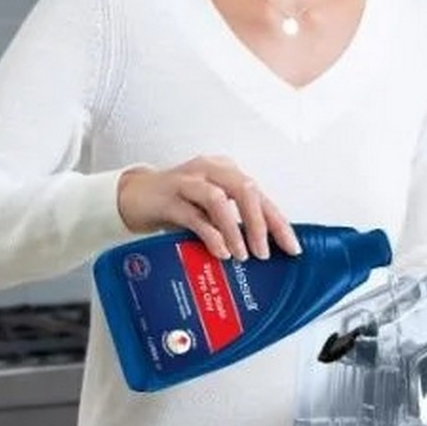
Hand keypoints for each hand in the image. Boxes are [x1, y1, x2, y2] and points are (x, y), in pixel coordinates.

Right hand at [117, 156, 299, 261]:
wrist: (133, 196)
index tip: (292, 248)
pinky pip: (193, 215)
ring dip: (235, 229)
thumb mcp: (211, 210)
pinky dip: (210, 234)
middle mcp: (210, 170)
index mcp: (227, 171)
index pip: (260, 195)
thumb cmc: (179, 203)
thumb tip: (265, 248)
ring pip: (219, 200)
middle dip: (260, 224)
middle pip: (245, 190)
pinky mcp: (167, 197)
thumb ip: (235, 221)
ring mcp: (187, 182)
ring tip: (243, 255)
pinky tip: (220, 250)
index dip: (278, 222)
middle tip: (265, 253)